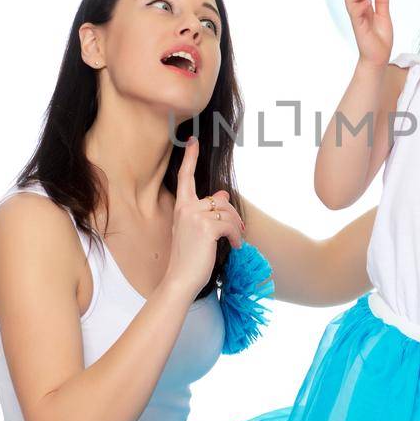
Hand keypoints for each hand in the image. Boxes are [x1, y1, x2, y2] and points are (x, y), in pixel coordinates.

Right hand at [164, 137, 245, 300]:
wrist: (180, 279)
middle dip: (233, 215)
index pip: (185, 178)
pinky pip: (231, 224)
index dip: (190, 158)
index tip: (192, 140)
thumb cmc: (188, 258)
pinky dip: (237, 236)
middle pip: (220, 199)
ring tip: (236, 242)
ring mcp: (195, 216)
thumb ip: (208, 212)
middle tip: (239, 231)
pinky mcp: (206, 227)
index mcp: (181, 207)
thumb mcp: (197, 231)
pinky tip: (235, 247)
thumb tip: (224, 193)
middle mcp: (186, 208)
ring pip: (228, 212)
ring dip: (237, 228)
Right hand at [343, 0, 392, 68]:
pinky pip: (355, 13)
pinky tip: (370, 2)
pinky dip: (361, 4)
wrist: (379, 58)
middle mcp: (357, 12)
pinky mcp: (359, 27)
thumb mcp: (384, 16)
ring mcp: (357, 19)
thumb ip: (382, 2)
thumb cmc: (380, 39)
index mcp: (361, 8)